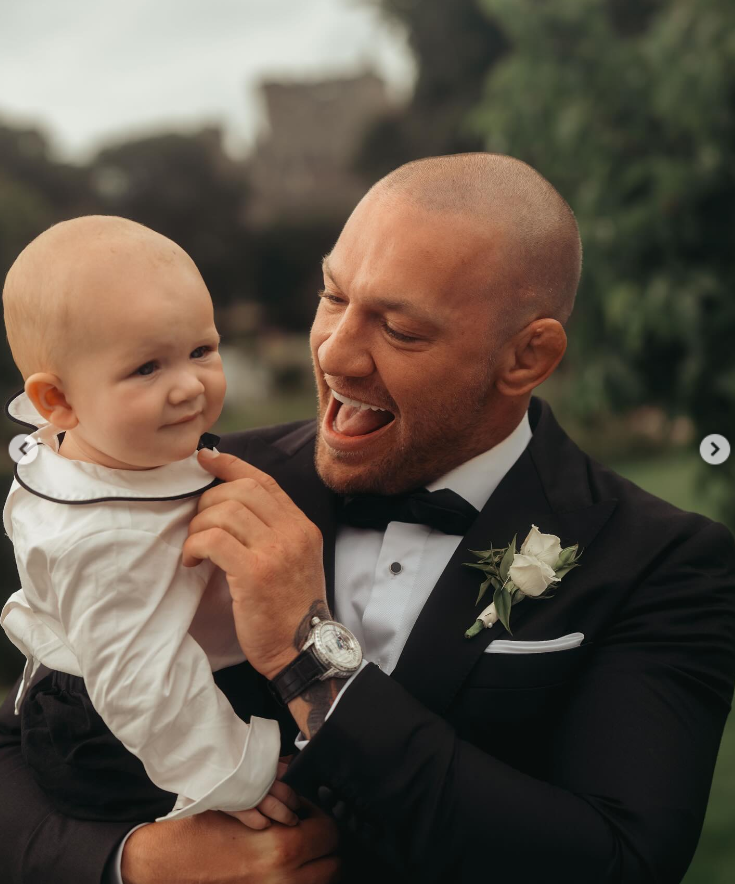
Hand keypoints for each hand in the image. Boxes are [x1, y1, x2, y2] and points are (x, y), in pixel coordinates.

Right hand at [121, 801, 340, 883]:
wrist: (167, 865)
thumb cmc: (199, 831)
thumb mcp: (241, 804)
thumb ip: (278, 801)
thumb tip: (302, 796)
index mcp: (280, 848)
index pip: (330, 833)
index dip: (321, 815)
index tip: (309, 811)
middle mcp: (282, 878)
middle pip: (332, 862)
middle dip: (324, 842)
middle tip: (310, 828)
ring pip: (321, 882)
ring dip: (317, 863)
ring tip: (301, 848)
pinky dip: (300, 879)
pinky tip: (287, 866)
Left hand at [182, 449, 327, 679]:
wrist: (304, 650)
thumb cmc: (290, 610)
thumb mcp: (294, 561)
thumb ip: (272, 532)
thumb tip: (231, 506)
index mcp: (301, 526)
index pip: (264, 481)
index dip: (231, 465)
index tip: (205, 459)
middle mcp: (292, 532)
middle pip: (241, 490)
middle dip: (209, 499)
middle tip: (197, 523)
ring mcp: (276, 551)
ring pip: (224, 511)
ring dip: (198, 525)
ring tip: (194, 547)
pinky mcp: (255, 573)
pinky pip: (213, 540)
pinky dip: (194, 545)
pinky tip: (191, 561)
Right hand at [226, 759, 300, 828]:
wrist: (205, 756)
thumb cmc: (230, 754)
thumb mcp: (252, 752)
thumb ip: (268, 759)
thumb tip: (287, 763)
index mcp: (265, 762)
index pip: (288, 775)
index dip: (295, 785)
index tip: (300, 793)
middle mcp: (260, 776)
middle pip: (285, 793)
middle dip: (294, 803)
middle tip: (298, 809)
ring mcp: (249, 791)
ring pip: (274, 807)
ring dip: (285, 816)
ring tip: (291, 821)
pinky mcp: (234, 803)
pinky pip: (253, 817)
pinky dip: (261, 822)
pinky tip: (266, 824)